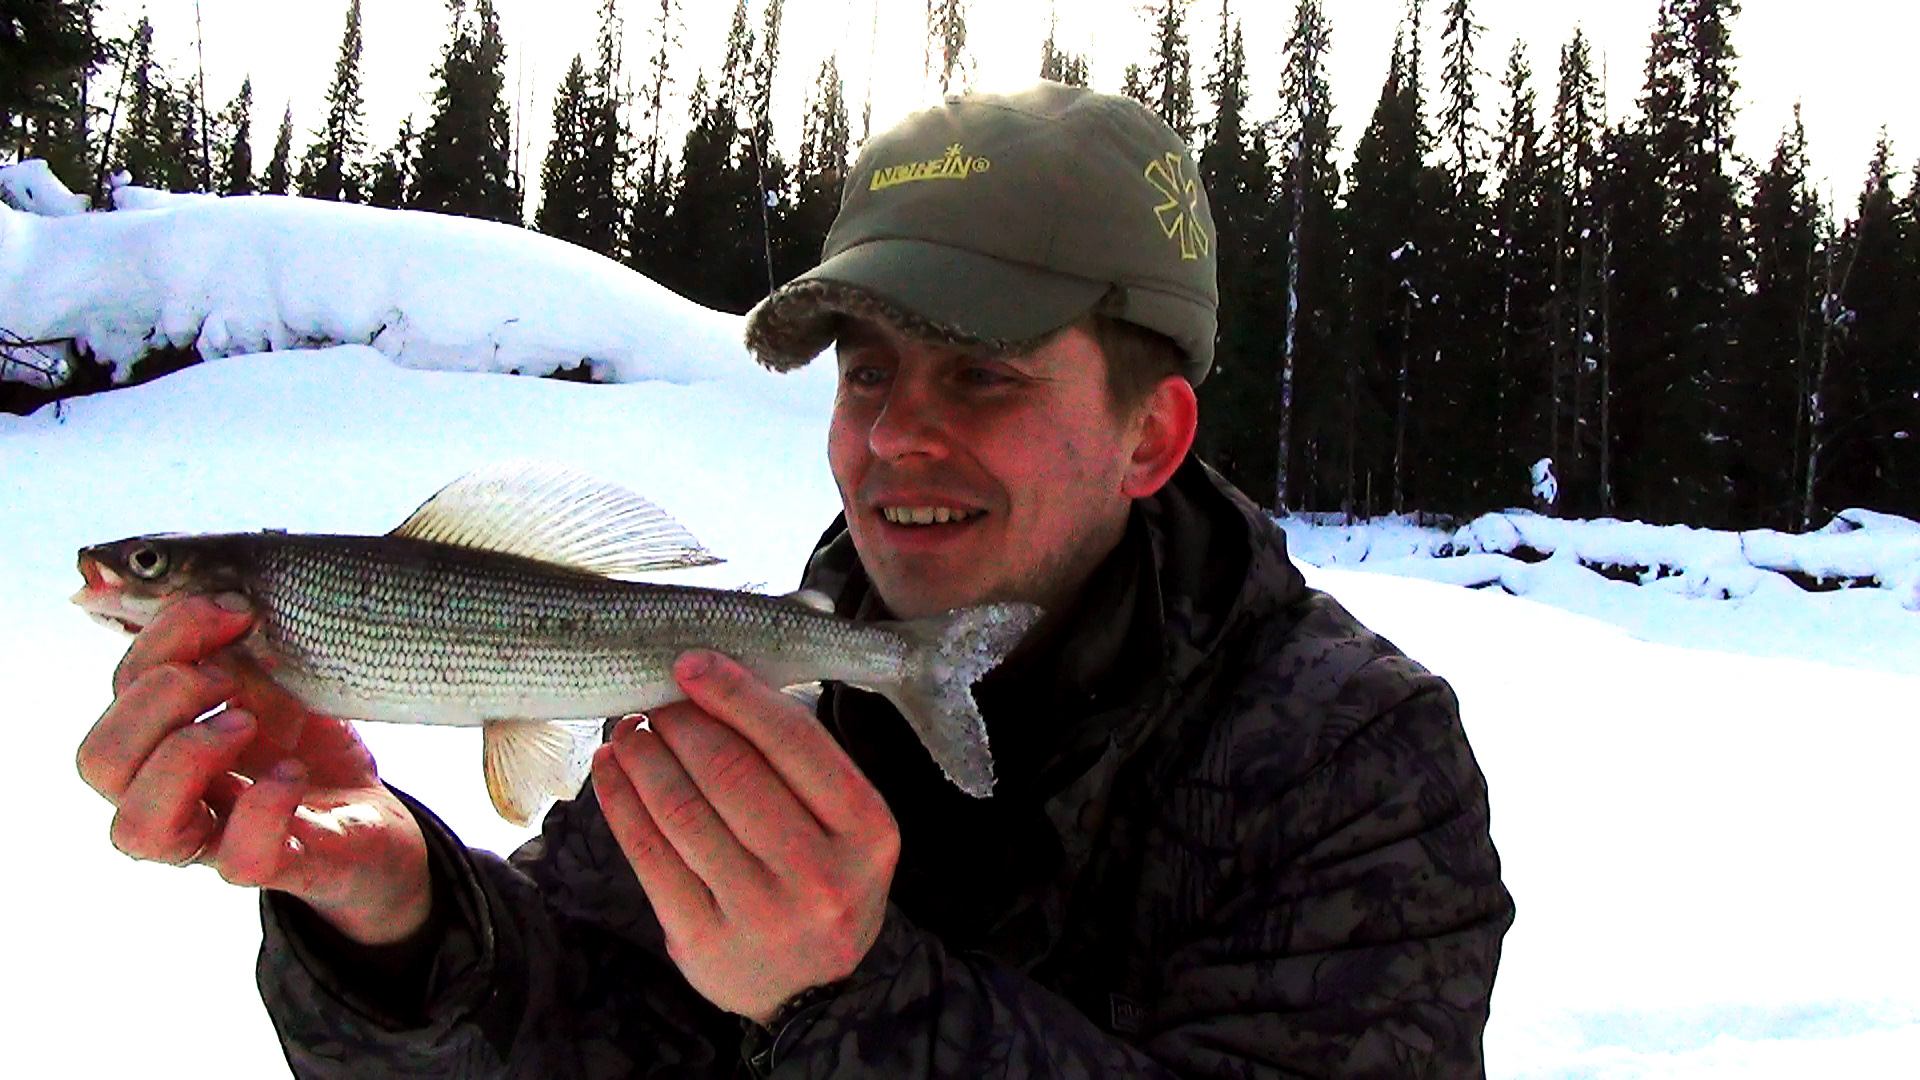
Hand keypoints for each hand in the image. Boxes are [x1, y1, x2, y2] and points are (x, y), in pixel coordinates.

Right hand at [76, 595, 431, 945]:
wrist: (373, 818)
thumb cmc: (309, 745)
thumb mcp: (275, 681)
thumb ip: (235, 648)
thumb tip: (216, 596)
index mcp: (162, 740)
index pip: (117, 692)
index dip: (162, 640)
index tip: (231, 610)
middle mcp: (170, 796)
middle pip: (100, 762)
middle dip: (159, 699)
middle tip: (229, 674)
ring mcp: (214, 840)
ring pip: (137, 829)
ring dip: (185, 757)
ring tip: (246, 724)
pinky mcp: (274, 867)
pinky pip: (238, 860)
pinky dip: (264, 805)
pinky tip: (293, 771)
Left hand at [592, 650, 899, 1025]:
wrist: (814, 993)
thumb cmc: (825, 880)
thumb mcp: (846, 825)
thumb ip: (802, 763)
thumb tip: (718, 685)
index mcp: (867, 830)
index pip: (793, 740)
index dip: (734, 694)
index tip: (690, 664)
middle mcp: (820, 874)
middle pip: (731, 771)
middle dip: (681, 723)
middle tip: (655, 701)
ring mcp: (761, 912)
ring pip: (683, 811)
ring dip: (645, 758)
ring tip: (629, 732)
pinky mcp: (705, 941)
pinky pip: (650, 856)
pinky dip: (621, 803)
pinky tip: (612, 773)